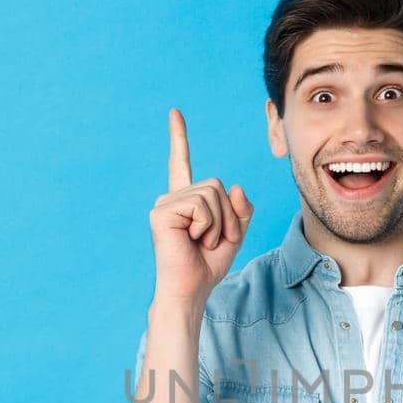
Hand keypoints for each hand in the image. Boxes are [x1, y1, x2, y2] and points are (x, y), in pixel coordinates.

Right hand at [149, 107, 255, 306]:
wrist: (191, 290)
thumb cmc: (208, 265)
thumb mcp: (235, 232)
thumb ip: (241, 208)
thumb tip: (236, 187)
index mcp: (186, 201)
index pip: (182, 163)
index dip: (179, 138)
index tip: (174, 113)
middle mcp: (172, 198)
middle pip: (216, 185)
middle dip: (227, 215)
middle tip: (213, 241)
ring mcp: (165, 204)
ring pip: (212, 194)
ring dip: (219, 224)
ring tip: (203, 242)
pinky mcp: (162, 212)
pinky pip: (202, 206)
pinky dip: (207, 226)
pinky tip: (193, 240)